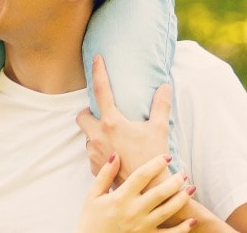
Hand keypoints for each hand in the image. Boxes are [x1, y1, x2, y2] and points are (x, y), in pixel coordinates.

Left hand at [75, 56, 172, 182]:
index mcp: (111, 122)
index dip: (98, 72)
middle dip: (88, 113)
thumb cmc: (154, 157)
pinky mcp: (93, 167)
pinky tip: (115, 154)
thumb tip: (165, 86)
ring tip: (113, 137)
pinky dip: (100, 151)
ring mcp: (93, 152)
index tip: (95, 58)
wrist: (148, 188)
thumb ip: (161, 105)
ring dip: (95, 134)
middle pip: (81, 116)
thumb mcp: (159, 129)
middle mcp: (97, 136)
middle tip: (102, 114)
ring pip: (86, 137)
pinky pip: (91, 154)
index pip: (101, 90)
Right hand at [79, 153, 195, 232]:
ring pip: (167, 211)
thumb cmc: (91, 219)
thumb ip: (105, 175)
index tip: (166, 156)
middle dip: (174, 181)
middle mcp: (133, 211)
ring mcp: (142, 226)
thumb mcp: (93, 195)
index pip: (141, 176)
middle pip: (159, 192)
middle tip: (184, 172)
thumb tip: (115, 155)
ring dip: (182, 199)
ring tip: (192, 188)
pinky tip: (192, 220)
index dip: (156, 164)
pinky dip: (183, 228)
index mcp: (120, 198)